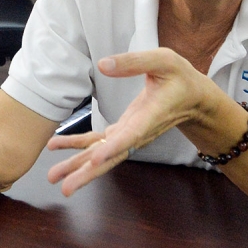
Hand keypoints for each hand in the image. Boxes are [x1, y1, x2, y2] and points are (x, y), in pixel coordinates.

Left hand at [46, 48, 211, 196]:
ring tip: (54, 177)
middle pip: (112, 156)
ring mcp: (129, 134)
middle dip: (88, 172)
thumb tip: (103, 65)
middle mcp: (138, 131)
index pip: (132, 135)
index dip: (114, 147)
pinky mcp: (123, 131)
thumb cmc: (180, 78)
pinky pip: (99, 141)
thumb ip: (134, 62)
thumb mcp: (164, 60)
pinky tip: (57, 146)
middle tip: (65, 187)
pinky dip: (77, 145)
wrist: (194, 99)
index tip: (96, 159)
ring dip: (78, 165)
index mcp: (151, 115)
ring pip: (102, 154)